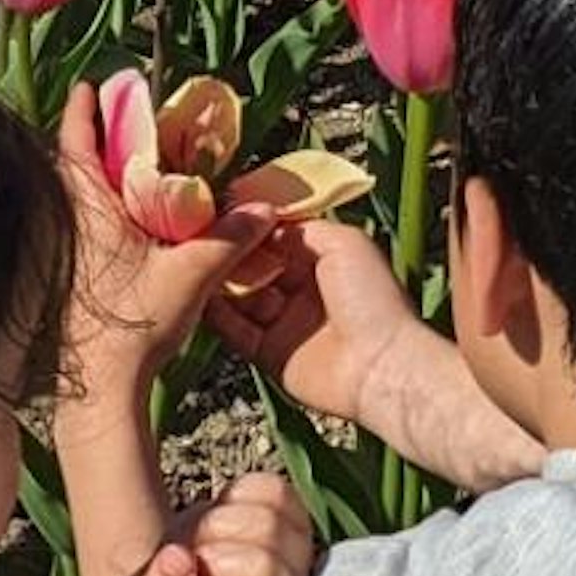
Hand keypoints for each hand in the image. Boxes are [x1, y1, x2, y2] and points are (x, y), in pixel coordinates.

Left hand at [56, 80, 268, 403]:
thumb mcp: (193, 274)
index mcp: (91, 214)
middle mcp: (76, 228)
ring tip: (140, 164)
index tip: (89, 86)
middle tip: (128, 120)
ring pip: (86, 201)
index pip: (77, 147)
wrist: (103, 388)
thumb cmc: (135, 326)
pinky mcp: (82, 281)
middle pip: (79, 169)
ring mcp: (75, 256)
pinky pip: (96, 230)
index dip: (81, 113)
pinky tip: (142, 222)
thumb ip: (230, 238)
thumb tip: (265, 209)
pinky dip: (114, 213)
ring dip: (109, 179)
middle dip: (101, 142)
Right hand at [129, 468, 315, 575]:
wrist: (187, 575)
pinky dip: (235, 496)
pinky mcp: (296, 515)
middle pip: (261, 568)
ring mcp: (300, 557)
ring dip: (219, 524)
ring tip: (204, 543)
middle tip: (193, 564)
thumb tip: (177, 557)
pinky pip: (270, 490)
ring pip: (268, 524)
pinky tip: (223, 520)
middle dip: (210, 555)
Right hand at [211, 220, 422, 427]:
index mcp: (321, 261)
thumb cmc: (372, 298)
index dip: (251, 226)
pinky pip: (234, 330)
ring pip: (239, 297)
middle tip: (205, 236)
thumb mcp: (343, 242)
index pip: (276, 238)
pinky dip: (215, 314)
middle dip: (232, 252)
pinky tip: (198, 293)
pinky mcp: (268, 354)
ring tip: (195, 260)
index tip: (222, 211)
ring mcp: (283, 323)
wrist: (380, 365)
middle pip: (254, 266)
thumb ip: (301, 227)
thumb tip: (262, 222)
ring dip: (219, 280)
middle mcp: (300, 291)